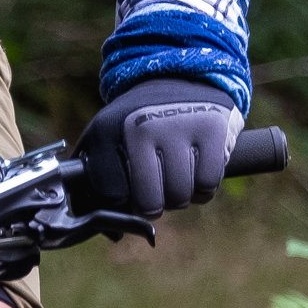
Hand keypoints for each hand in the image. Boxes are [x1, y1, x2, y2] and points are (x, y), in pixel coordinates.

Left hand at [76, 78, 238, 221]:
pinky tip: (197, 169)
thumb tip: (114, 233)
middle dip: (155, 204)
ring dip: (181, 196)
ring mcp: (178, 126)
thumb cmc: (138, 121)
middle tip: (158, 188)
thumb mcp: (105, 138)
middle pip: (150, 203)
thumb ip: (96, 184)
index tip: (130, 196)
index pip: (112, 196)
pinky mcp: (212, 128)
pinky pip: (207, 185)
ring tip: (177, 174)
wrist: (180, 74)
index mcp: (108, 130)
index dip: (122, 205)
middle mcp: (141, 126)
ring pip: (181, 197)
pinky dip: (204, 188)